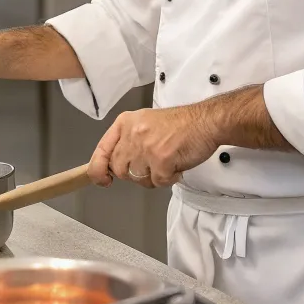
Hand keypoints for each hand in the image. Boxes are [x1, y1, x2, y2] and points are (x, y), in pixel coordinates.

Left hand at [88, 106, 221, 188]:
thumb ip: (127, 141)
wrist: (205, 121)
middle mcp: (131, 134)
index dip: (97, 170)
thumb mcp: (144, 123)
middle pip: (119, 169)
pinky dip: (169, 178)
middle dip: (135, 173)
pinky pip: (158, 182)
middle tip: (153, 164)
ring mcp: (145, 147)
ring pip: (137, 178)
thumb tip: (113, 166)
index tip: (102, 180)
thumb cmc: (180, 124)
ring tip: (167, 161)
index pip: (101, 151)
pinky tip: (176, 164)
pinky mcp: (160, 159)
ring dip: (153, 176)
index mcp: (124, 124)